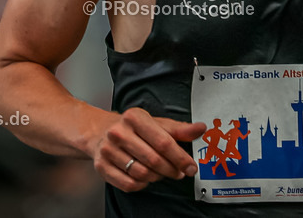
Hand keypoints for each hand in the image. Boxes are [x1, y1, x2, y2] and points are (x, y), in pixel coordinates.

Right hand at [90, 108, 206, 191]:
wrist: (101, 130)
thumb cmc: (133, 127)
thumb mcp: (157, 123)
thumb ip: (179, 129)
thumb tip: (200, 128)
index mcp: (135, 117)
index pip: (163, 142)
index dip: (180, 158)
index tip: (191, 167)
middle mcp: (119, 132)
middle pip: (153, 160)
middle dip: (171, 170)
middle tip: (180, 173)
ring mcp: (108, 150)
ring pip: (141, 173)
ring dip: (158, 177)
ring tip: (163, 173)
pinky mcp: (101, 166)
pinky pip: (128, 184)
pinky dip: (142, 184)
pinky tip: (147, 177)